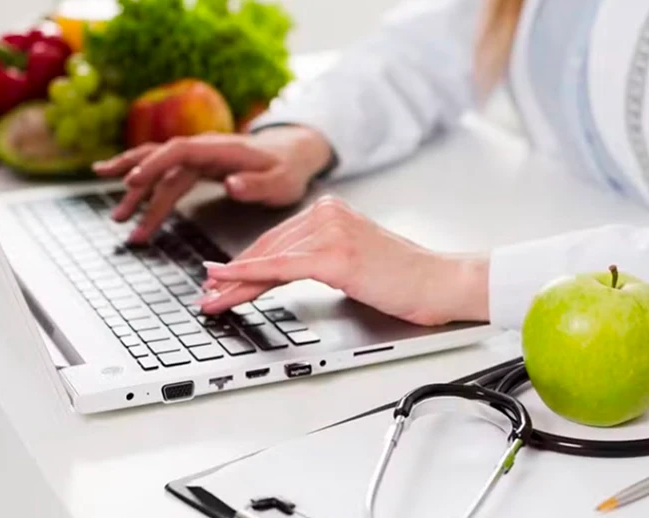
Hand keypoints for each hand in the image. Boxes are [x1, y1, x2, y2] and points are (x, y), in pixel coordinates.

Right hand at [92, 126, 333, 242]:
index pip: (180, 151)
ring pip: (161, 171)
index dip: (155, 164)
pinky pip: (167, 175)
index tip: (133, 181)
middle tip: (120, 217)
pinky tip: (125, 191)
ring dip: (138, 193)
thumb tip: (230, 185)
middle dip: (139, 187)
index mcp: (222, 149)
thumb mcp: (281, 182)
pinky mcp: (199, 166)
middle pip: (162, 161)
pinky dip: (147, 185)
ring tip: (117, 218)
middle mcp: (205, 149)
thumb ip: (257, 184)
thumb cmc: (288, 169)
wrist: (294, 153)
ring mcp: (200, 157)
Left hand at [199, 196, 490, 325]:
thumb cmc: (406, 277)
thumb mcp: (356, 257)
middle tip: (207, 293)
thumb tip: (283, 272)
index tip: (221, 278)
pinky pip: (281, 268)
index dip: (244, 262)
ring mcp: (331, 232)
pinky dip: (249, 277)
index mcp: (331, 210)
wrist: (441, 281)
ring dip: (234, 282)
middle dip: (233, 275)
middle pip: (267, 248)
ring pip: (269, 260)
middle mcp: (328, 213)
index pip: (277, 239)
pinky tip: (228, 283)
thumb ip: (322, 256)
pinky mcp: (335, 256)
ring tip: (211, 300)